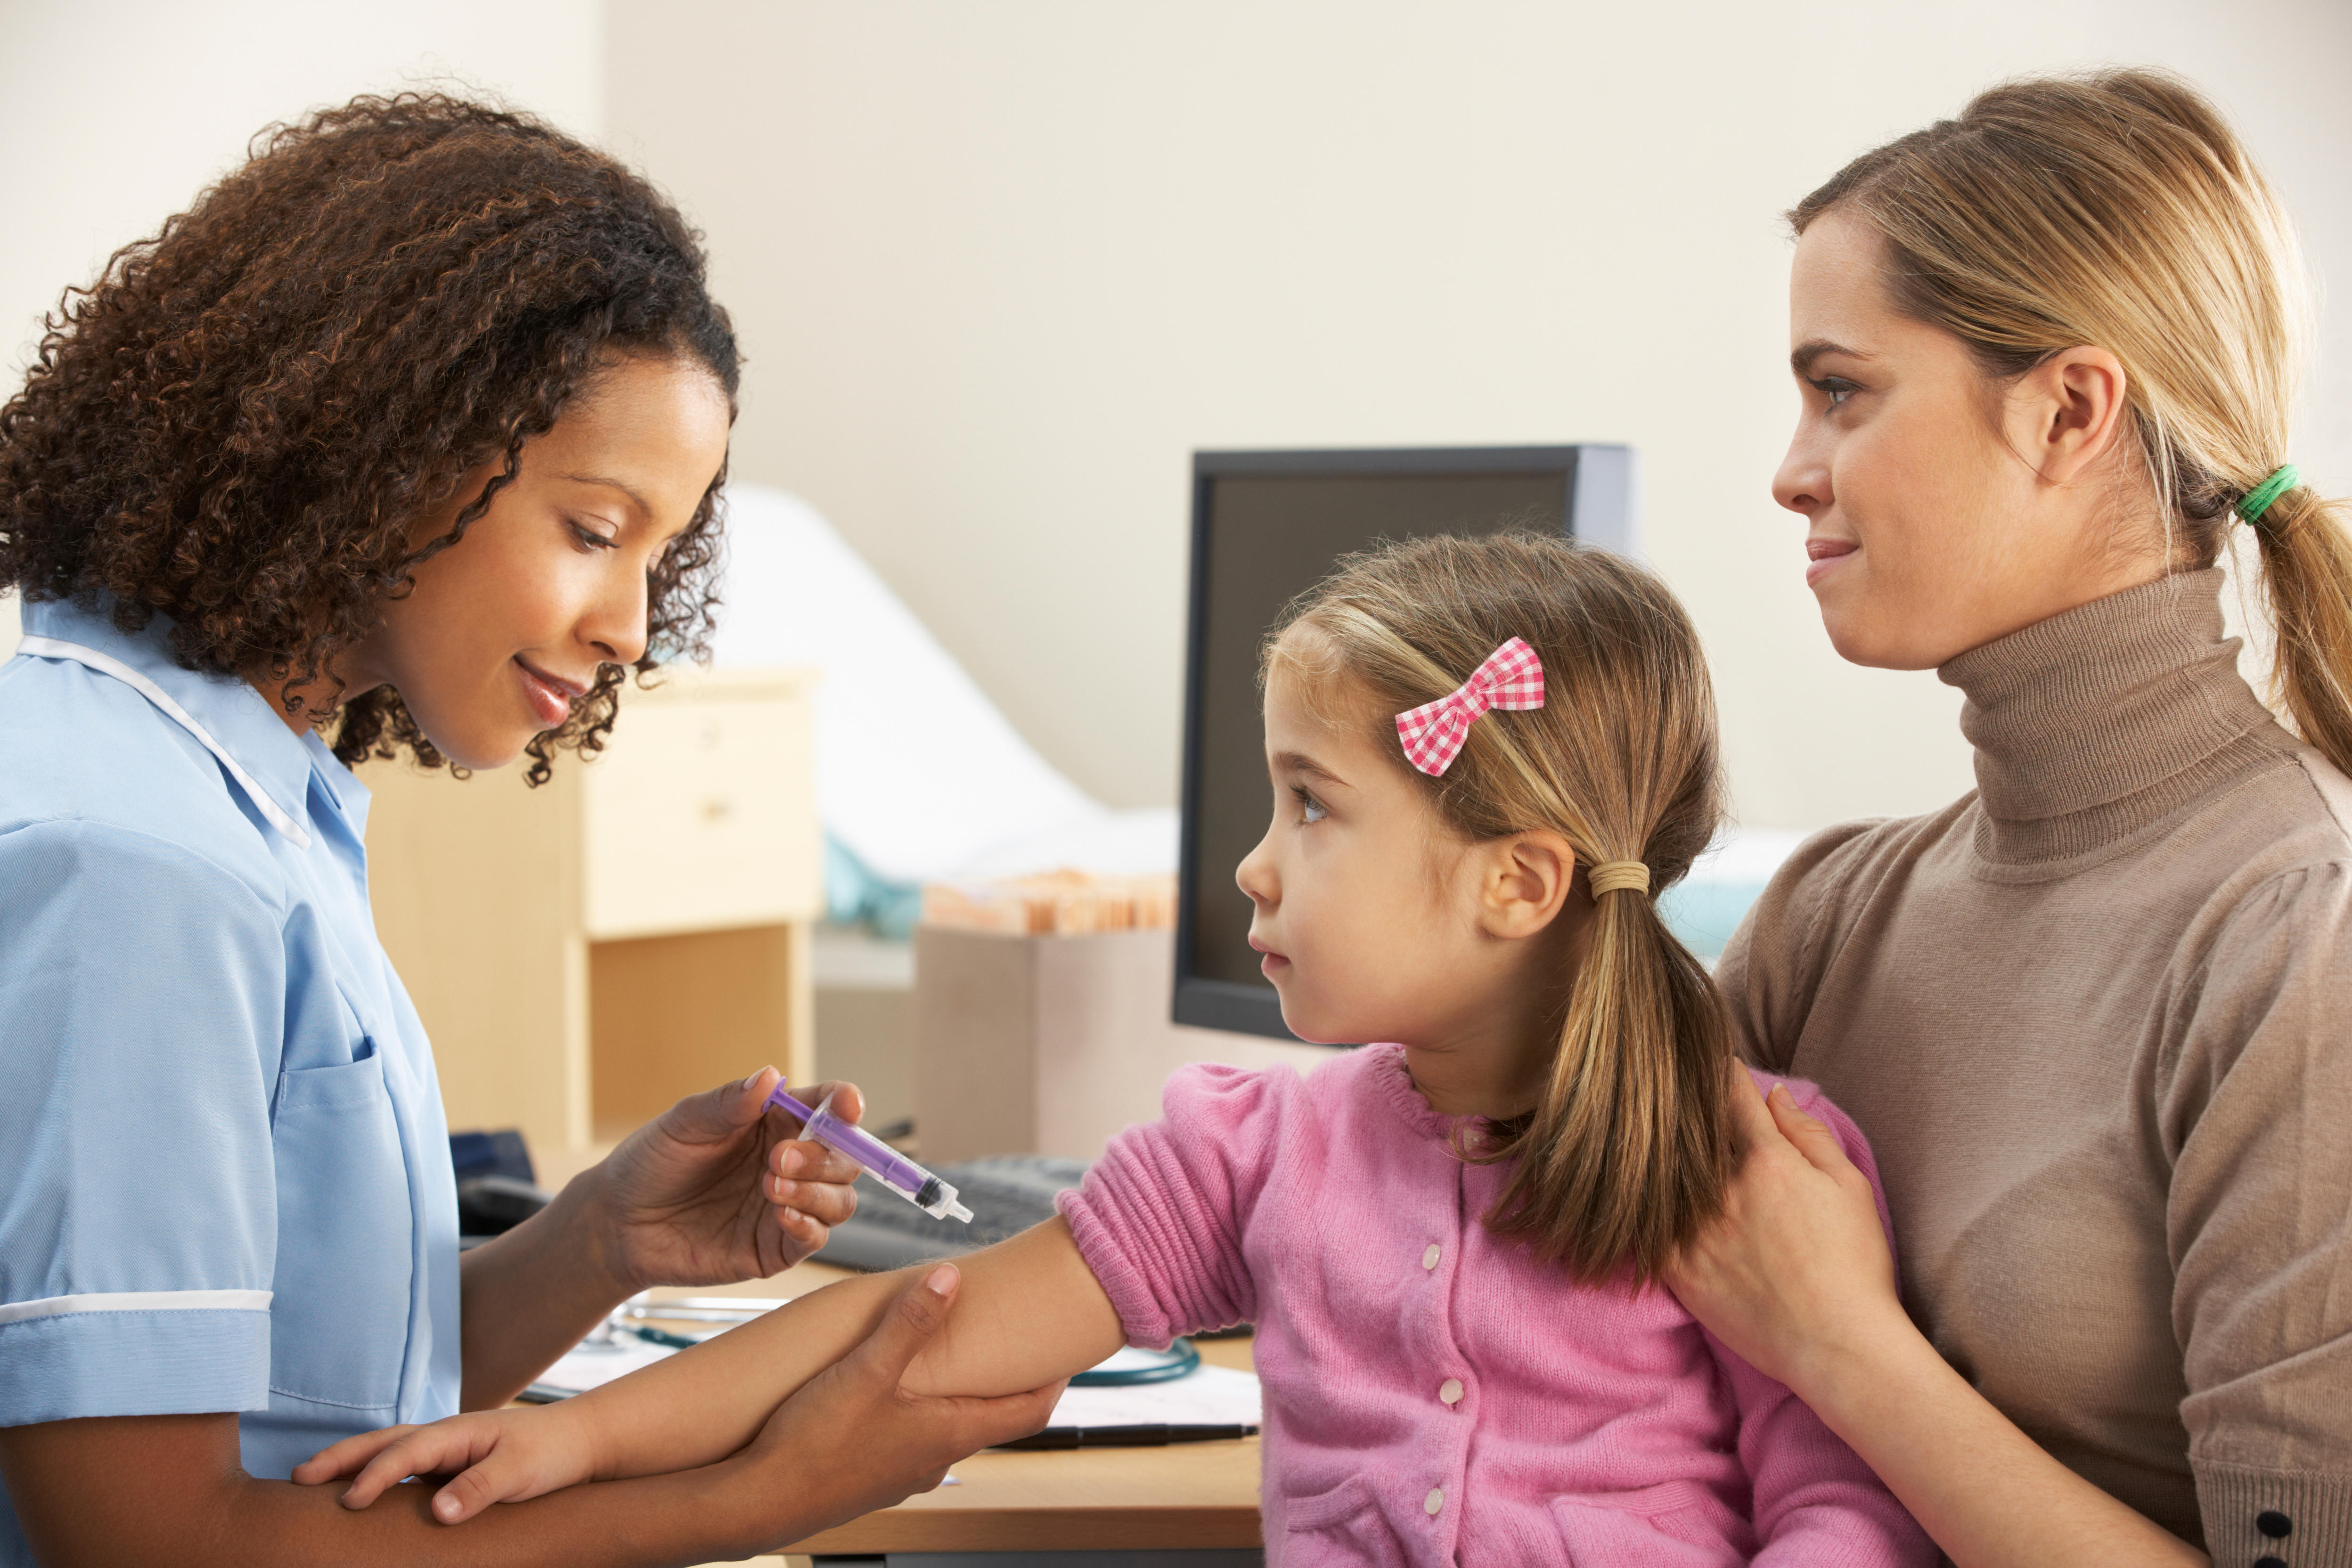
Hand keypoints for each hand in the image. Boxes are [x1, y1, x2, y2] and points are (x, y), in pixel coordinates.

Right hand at [292, 1406, 592, 1522]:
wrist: (576, 1442)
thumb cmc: (549, 1452)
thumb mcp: (521, 1470)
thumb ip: (481, 1487)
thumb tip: (438, 1512)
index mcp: (456, 1432)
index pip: (405, 1451)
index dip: (374, 1475)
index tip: (348, 1502)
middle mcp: (443, 1438)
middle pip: (382, 1442)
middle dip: (340, 1457)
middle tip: (297, 1477)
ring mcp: (442, 1452)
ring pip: (387, 1453)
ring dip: (350, 1464)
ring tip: (310, 1482)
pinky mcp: (446, 1469)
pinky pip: (402, 1471)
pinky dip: (375, 1477)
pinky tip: (357, 1495)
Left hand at [588, 1068, 867, 1291]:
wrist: (618, 1224)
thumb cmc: (650, 1164)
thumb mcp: (685, 1123)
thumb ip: (729, 1103)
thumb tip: (769, 1076)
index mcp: (775, 1122)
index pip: (827, 1107)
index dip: (844, 1104)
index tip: (848, 1106)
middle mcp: (790, 1163)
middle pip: (845, 1157)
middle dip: (824, 1156)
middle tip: (778, 1158)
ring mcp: (786, 1207)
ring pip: (840, 1199)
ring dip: (817, 1191)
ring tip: (772, 1187)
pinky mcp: (775, 1248)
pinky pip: (815, 1238)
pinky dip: (809, 1226)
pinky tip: (781, 1215)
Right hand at [720, 1265, 1066, 1554]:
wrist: (758, 1502)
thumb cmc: (814, 1442)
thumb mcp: (866, 1370)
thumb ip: (910, 1323)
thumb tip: (951, 1276)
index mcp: (951, 1434)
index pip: (1031, 1412)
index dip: (1055, 1380)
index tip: (1069, 1352)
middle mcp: (937, 1460)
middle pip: (990, 1417)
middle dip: (1001, 1381)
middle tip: (1007, 1343)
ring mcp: (904, 1475)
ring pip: (946, 1429)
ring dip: (954, 1398)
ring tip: (947, 1359)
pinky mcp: (872, 1480)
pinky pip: (910, 1442)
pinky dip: (917, 1415)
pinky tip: (889, 1395)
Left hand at [1662, 1076, 1909, 1395]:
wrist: (1838, 1345)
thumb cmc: (1856, 1265)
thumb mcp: (1849, 1187)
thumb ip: (1808, 1134)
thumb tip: (1774, 1093)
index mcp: (1767, 1162)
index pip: (1734, 1099)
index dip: (1724, 1075)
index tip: (1714, 1062)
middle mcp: (1722, 1191)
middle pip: (1692, 1137)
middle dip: (1688, 1116)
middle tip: (1676, 1097)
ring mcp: (1695, 1233)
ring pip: (1665, 1179)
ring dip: (1664, 1161)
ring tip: (1652, 1145)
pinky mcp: (1678, 1271)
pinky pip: (1650, 1228)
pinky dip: (1648, 1212)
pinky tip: (1645, 1202)